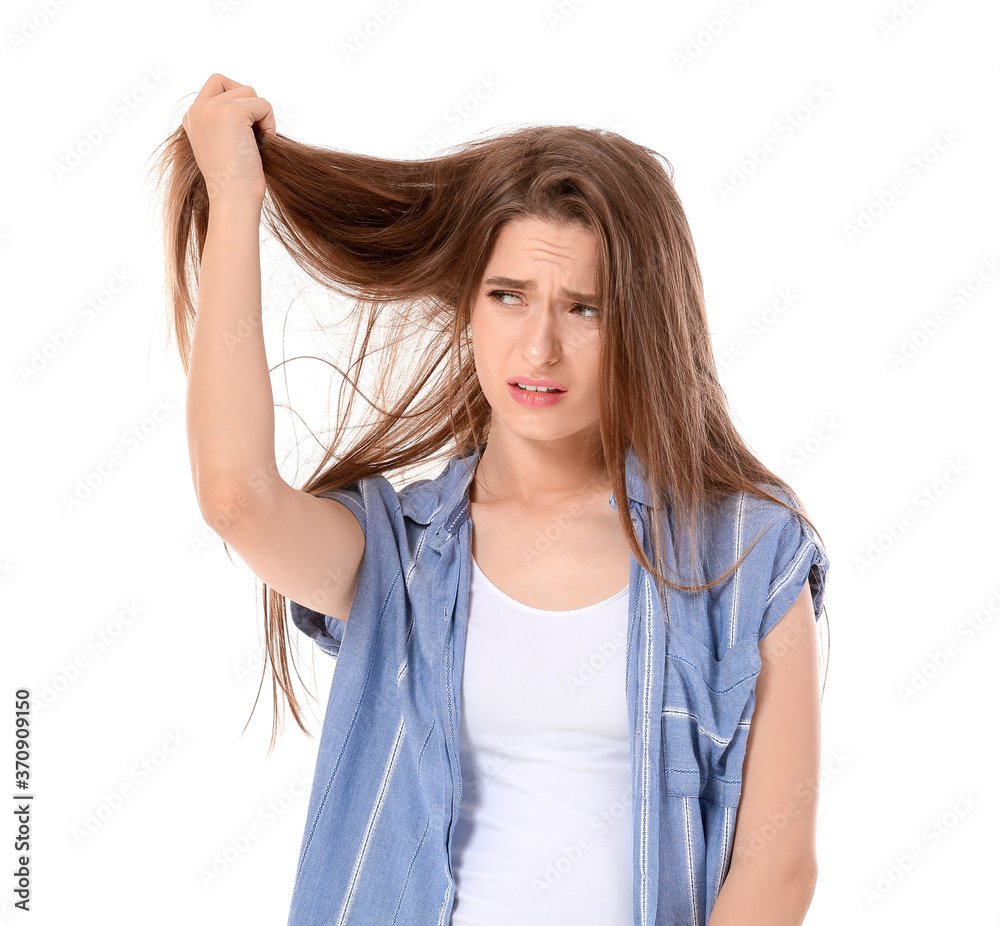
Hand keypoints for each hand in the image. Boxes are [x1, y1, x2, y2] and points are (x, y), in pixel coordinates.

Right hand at [182, 72, 275, 206]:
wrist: (233, 198)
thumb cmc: (235, 179)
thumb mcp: (222, 143)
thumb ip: (225, 119)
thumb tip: (249, 97)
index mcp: (192, 116)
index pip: (218, 83)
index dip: (240, 101)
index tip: (244, 132)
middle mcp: (197, 109)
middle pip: (237, 87)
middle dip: (252, 109)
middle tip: (251, 138)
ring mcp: (212, 109)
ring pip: (250, 92)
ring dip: (261, 117)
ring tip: (255, 143)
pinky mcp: (231, 113)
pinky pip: (264, 104)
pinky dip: (270, 124)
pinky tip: (262, 144)